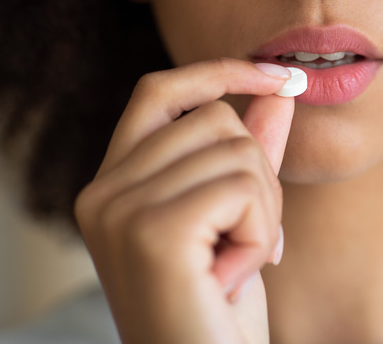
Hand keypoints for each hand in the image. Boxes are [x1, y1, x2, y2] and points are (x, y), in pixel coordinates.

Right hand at [74, 58, 293, 343]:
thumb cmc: (218, 310)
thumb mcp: (238, 219)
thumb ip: (250, 152)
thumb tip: (278, 91)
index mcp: (112, 184)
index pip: (160, 91)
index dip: (220, 73)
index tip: (281, 78)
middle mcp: (102, 191)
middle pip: (216, 119)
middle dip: (259, 177)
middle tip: (251, 240)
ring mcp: (120, 210)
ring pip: (239, 151)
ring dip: (263, 213)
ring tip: (236, 263)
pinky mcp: (153, 231)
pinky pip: (243, 187)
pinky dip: (262, 233)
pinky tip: (234, 276)